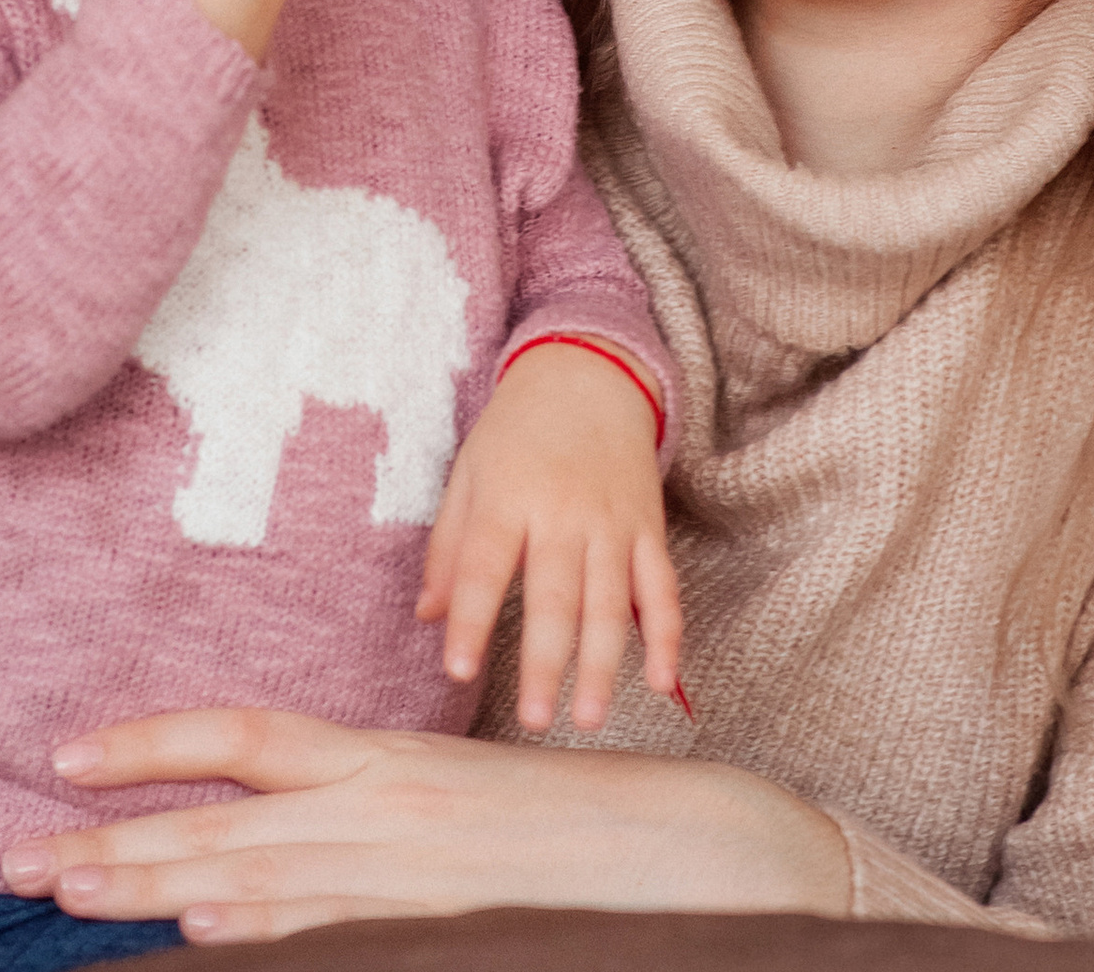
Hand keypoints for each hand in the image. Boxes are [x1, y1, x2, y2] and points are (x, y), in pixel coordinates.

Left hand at [0, 707, 850, 944]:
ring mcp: (398, 879)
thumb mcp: (446, 790)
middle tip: (24, 861)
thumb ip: (351, 807)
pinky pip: (317, 934)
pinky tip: (193, 936)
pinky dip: (250, 937)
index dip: (150, 742)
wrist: (670, 851)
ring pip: (248, 885)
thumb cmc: (556, 822)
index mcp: (382, 758)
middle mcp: (379, 810)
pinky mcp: (425, 929)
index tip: (67, 755)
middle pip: (221, 821)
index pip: (243, 735)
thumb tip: (238, 866)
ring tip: (70, 901)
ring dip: (151, 893)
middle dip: (115, 841)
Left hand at [419, 341, 680, 732]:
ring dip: (603, 664)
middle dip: (545, 661)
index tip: (458, 670)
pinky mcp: (648, 528)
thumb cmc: (517, 430)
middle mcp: (564, 512)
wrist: (590, 374)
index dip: (471, 618)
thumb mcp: (469, 471)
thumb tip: (427, 615)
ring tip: (587, 717)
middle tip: (535, 719)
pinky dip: (666, 636)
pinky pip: (663, 589)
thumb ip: (449, 545)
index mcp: (509, 496)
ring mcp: (613, 522)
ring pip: (612, 603)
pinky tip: (661, 682)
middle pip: (555, 595)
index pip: (485, 565)